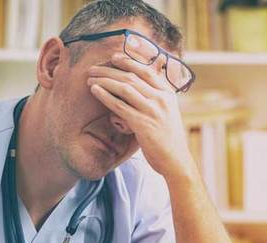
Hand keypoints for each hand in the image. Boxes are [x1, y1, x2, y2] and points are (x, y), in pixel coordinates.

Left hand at [87, 53, 196, 178]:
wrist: (175, 160)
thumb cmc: (167, 138)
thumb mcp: (166, 113)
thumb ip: (155, 99)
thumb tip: (138, 88)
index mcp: (168, 93)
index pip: (147, 70)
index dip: (129, 61)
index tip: (114, 57)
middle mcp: (161, 99)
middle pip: (132, 77)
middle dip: (110, 70)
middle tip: (94, 68)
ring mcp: (153, 110)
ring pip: (124, 88)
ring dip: (105, 80)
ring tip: (90, 78)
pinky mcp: (143, 124)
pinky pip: (120, 105)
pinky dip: (106, 96)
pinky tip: (95, 91)